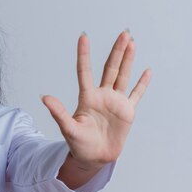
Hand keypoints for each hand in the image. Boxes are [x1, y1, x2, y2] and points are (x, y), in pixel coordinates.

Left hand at [41, 30, 151, 168]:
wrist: (94, 157)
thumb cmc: (78, 144)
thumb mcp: (68, 129)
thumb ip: (59, 113)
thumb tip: (44, 98)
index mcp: (87, 97)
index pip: (85, 71)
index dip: (84, 54)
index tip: (83, 36)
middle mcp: (101, 95)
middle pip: (110, 68)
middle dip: (117, 51)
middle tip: (123, 33)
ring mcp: (115, 102)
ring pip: (123, 76)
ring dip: (128, 60)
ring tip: (131, 42)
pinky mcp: (127, 111)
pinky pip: (136, 94)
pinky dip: (142, 84)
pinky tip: (146, 71)